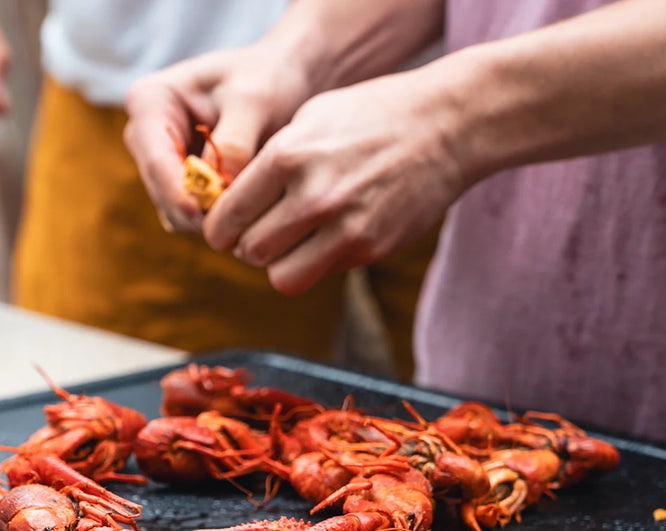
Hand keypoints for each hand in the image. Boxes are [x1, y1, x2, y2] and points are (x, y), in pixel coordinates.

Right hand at [124, 48, 313, 232]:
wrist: (281, 77)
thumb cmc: (267, 78)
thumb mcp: (254, 102)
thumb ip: (234, 144)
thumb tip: (217, 192)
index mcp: (149, 101)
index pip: (155, 160)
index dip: (178, 195)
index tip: (205, 218)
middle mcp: (145, 135)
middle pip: (162, 193)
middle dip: (198, 210)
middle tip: (244, 219)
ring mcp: (160, 162)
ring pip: (176, 212)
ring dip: (211, 217)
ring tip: (253, 206)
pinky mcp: (179, 183)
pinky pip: (193, 216)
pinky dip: (218, 218)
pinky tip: (248, 205)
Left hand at [204, 67, 468, 295]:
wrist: (445, 126)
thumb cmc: (370, 117)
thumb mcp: (308, 119)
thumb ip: (267, 162)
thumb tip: (228, 205)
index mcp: (288, 156)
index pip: (227, 218)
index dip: (221, 228)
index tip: (227, 227)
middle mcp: (313, 196)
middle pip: (250, 252)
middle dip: (249, 245)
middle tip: (262, 231)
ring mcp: (345, 227)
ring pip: (281, 277)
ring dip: (280, 264)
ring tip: (291, 242)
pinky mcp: (370, 249)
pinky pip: (322, 273)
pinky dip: (317, 261)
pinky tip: (330, 234)